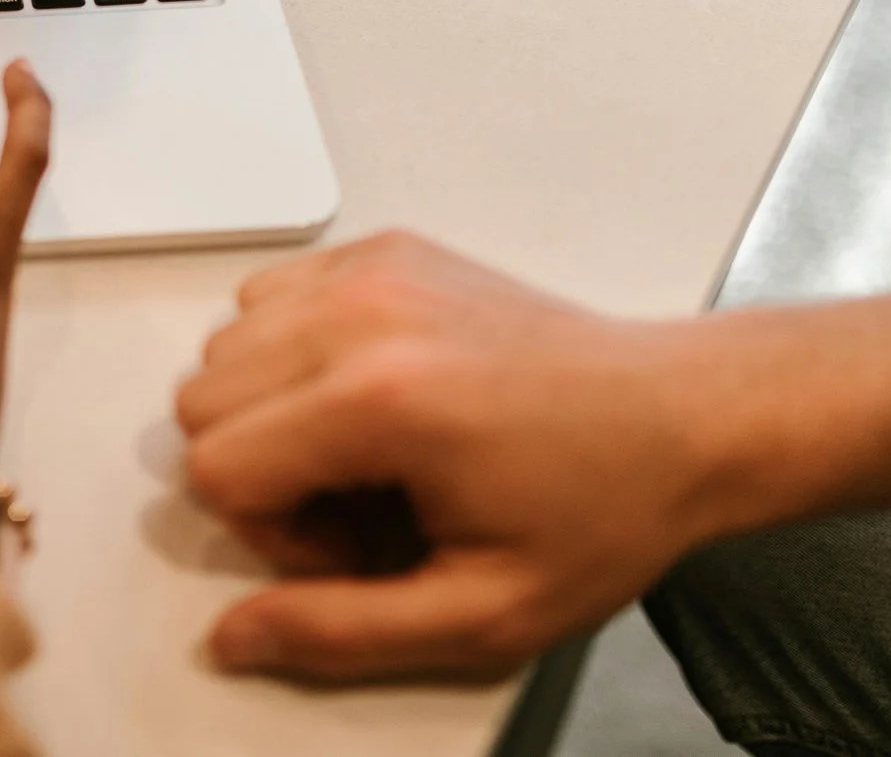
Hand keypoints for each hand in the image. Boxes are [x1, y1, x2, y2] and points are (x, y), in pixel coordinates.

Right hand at [176, 231, 736, 678]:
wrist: (688, 417)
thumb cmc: (606, 506)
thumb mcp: (482, 613)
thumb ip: (341, 633)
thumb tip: (234, 638)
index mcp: (379, 398)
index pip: (213, 463)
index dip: (269, 530)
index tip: (353, 547)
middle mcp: (362, 315)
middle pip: (202, 397)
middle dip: (260, 468)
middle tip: (359, 502)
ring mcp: (371, 271)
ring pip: (227, 344)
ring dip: (272, 409)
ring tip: (369, 450)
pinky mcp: (384, 252)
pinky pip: (271, 297)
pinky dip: (293, 351)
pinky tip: (371, 395)